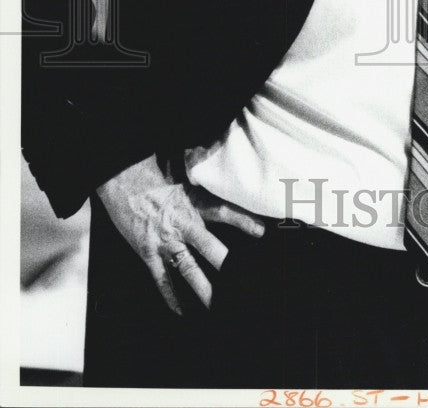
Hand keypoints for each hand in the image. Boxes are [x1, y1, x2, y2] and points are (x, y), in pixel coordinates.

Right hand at [95, 154, 266, 314]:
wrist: (121, 180)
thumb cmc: (155, 175)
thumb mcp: (184, 173)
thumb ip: (204, 178)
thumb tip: (222, 160)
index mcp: (193, 202)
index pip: (223, 211)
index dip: (243, 220)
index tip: (261, 231)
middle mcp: (182, 223)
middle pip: (208, 246)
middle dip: (224, 262)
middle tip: (243, 280)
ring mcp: (164, 241)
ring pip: (187, 268)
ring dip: (202, 288)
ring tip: (216, 305)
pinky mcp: (147, 252)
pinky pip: (161, 278)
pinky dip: (170, 296)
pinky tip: (180, 310)